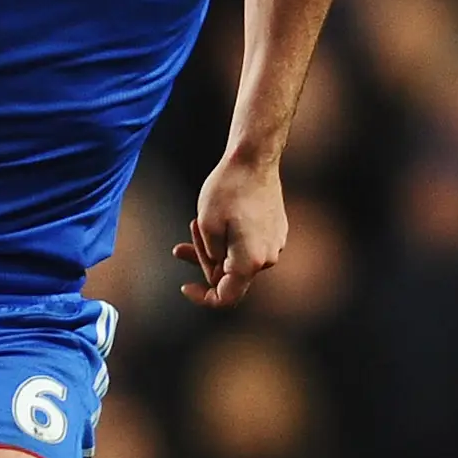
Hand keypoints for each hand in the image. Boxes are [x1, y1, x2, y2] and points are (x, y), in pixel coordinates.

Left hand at [177, 156, 288, 307]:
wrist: (254, 159)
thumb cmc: (228, 189)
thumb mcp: (206, 226)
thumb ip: (209, 258)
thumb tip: (217, 274)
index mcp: (251, 261)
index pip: (226, 297)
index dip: (203, 297)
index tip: (185, 287)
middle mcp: (268, 258)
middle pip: (229, 276)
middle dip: (204, 263)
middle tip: (181, 245)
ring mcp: (275, 244)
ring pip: (237, 259)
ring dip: (214, 249)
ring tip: (195, 224)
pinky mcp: (276, 231)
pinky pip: (248, 246)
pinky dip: (229, 240)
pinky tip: (216, 219)